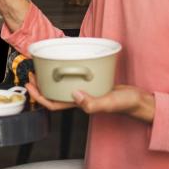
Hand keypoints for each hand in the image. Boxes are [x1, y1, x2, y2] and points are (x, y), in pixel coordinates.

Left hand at [26, 72, 155, 122]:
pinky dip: (66, 72)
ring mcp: (85, 91)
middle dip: (40, 85)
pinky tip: (66, 63)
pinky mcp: (92, 84)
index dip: (39, 96)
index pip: (53, 104)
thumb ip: (93, 103)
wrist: (138, 100)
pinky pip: (74, 79)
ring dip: (50, 78)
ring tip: (43, 67)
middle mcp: (80, 99)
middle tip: (32, 72)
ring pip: (62, 86)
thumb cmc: (126, 104)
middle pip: (53, 94)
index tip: (30, 84)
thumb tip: (75, 96)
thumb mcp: (109, 102)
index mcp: (80, 105)